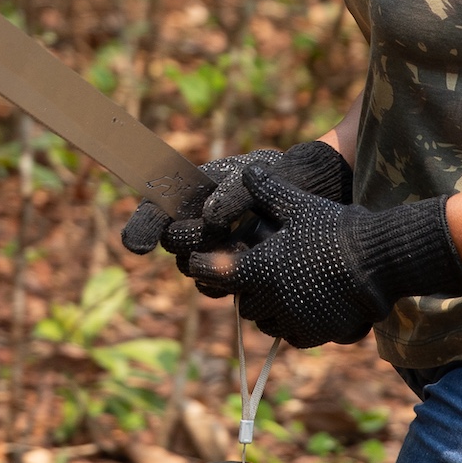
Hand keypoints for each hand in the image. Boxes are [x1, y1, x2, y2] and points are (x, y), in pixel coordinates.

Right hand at [119, 141, 352, 261]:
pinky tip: (246, 273)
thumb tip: (210, 218)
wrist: (324, 197)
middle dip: (186, 240)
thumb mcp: (262, 176)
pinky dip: (227, 283)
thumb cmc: (288, 177)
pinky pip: (218, 287)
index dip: (143, 227)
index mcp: (197, 192)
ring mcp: (219, 249)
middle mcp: (201, 222)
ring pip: (194, 269)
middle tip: (206, 234)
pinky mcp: (240, 272)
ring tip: (233, 250)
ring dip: (207, 264)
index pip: (158, 209)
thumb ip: (234, 194)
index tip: (137, 246)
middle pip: (174, 242)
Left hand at [186, 167, 461, 348]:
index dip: (204, 266)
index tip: (200, 262)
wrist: (378, 259)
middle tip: (254, 277)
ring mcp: (294, 319)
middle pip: (243, 303)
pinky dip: (292, 325)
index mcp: (260, 268)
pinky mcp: (317, 333)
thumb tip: (250, 171)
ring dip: (267, 310)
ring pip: (266, 323)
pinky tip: (303, 309)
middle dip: (245, 291)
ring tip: (279, 294)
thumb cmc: (335, 228)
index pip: (214, 272)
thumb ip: (269, 191)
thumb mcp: (299, 205)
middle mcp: (271, 299)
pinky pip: (293, 336)